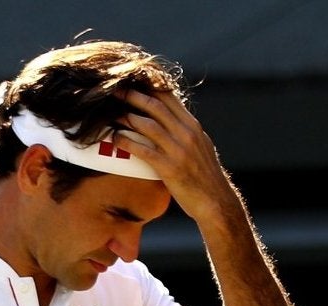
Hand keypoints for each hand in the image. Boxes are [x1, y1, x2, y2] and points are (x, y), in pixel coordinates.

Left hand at [117, 90, 234, 225]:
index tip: (132, 81)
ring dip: (126, 117)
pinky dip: (127, 143)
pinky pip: (144, 150)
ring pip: (148, 125)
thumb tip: (169, 119)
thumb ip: (185, 131)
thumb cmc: (205, 176)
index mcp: (192, 125)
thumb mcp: (200, 146)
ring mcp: (179, 150)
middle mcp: (186, 133)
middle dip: (132, 96)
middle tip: (114, 90)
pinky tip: (116, 139)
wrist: (216, 202)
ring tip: (110, 114)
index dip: (148, 86)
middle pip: (155, 106)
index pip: (168, 97)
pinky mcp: (170, 168)